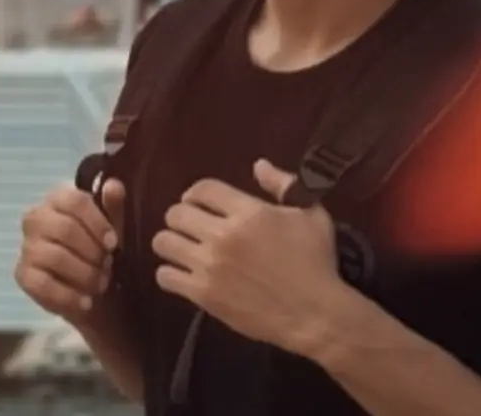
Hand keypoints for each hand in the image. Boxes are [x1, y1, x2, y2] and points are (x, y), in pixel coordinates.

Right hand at [16, 179, 124, 325]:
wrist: (94, 289)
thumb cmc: (102, 248)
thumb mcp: (114, 227)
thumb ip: (114, 206)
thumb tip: (113, 185)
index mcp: (59, 198)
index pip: (74, 201)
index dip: (97, 222)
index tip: (113, 244)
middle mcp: (37, 217)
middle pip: (65, 229)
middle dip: (92, 251)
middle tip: (108, 265)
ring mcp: (26, 246)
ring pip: (55, 257)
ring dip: (84, 273)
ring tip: (101, 283)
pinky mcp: (22, 274)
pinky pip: (42, 285)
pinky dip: (68, 296)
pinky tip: (86, 302)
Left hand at [152, 160, 343, 355]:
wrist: (316, 315)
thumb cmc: (317, 261)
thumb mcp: (311, 213)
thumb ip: (283, 184)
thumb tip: (258, 164)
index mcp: (247, 212)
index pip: (202, 189)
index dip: (195, 192)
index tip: (197, 202)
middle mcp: (223, 235)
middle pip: (176, 213)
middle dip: (181, 215)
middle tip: (191, 226)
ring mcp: (210, 266)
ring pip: (164, 242)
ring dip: (171, 241)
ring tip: (182, 247)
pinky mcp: (203, 295)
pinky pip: (165, 276)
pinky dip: (169, 273)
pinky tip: (182, 274)